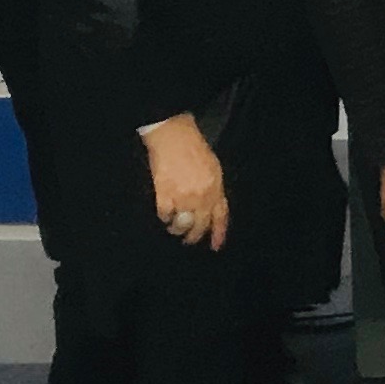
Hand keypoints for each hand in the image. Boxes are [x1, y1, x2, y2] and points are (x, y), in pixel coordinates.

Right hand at [143, 116, 228, 251]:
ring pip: (181, 224)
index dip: (219, 234)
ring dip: (177, 229)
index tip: (216, 246)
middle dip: (194, 236)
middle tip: (188, 240)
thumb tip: (212, 207)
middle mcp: (202, 196)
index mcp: (216, 188)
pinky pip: (165, 215)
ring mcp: (183, 197)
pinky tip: (163, 214)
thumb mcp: (213, 169)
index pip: (220, 217)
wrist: (174, 136)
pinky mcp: (165, 194)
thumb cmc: (194, 148)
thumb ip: (214, 189)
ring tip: (174, 227)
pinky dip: (164, 217)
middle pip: (200, 226)